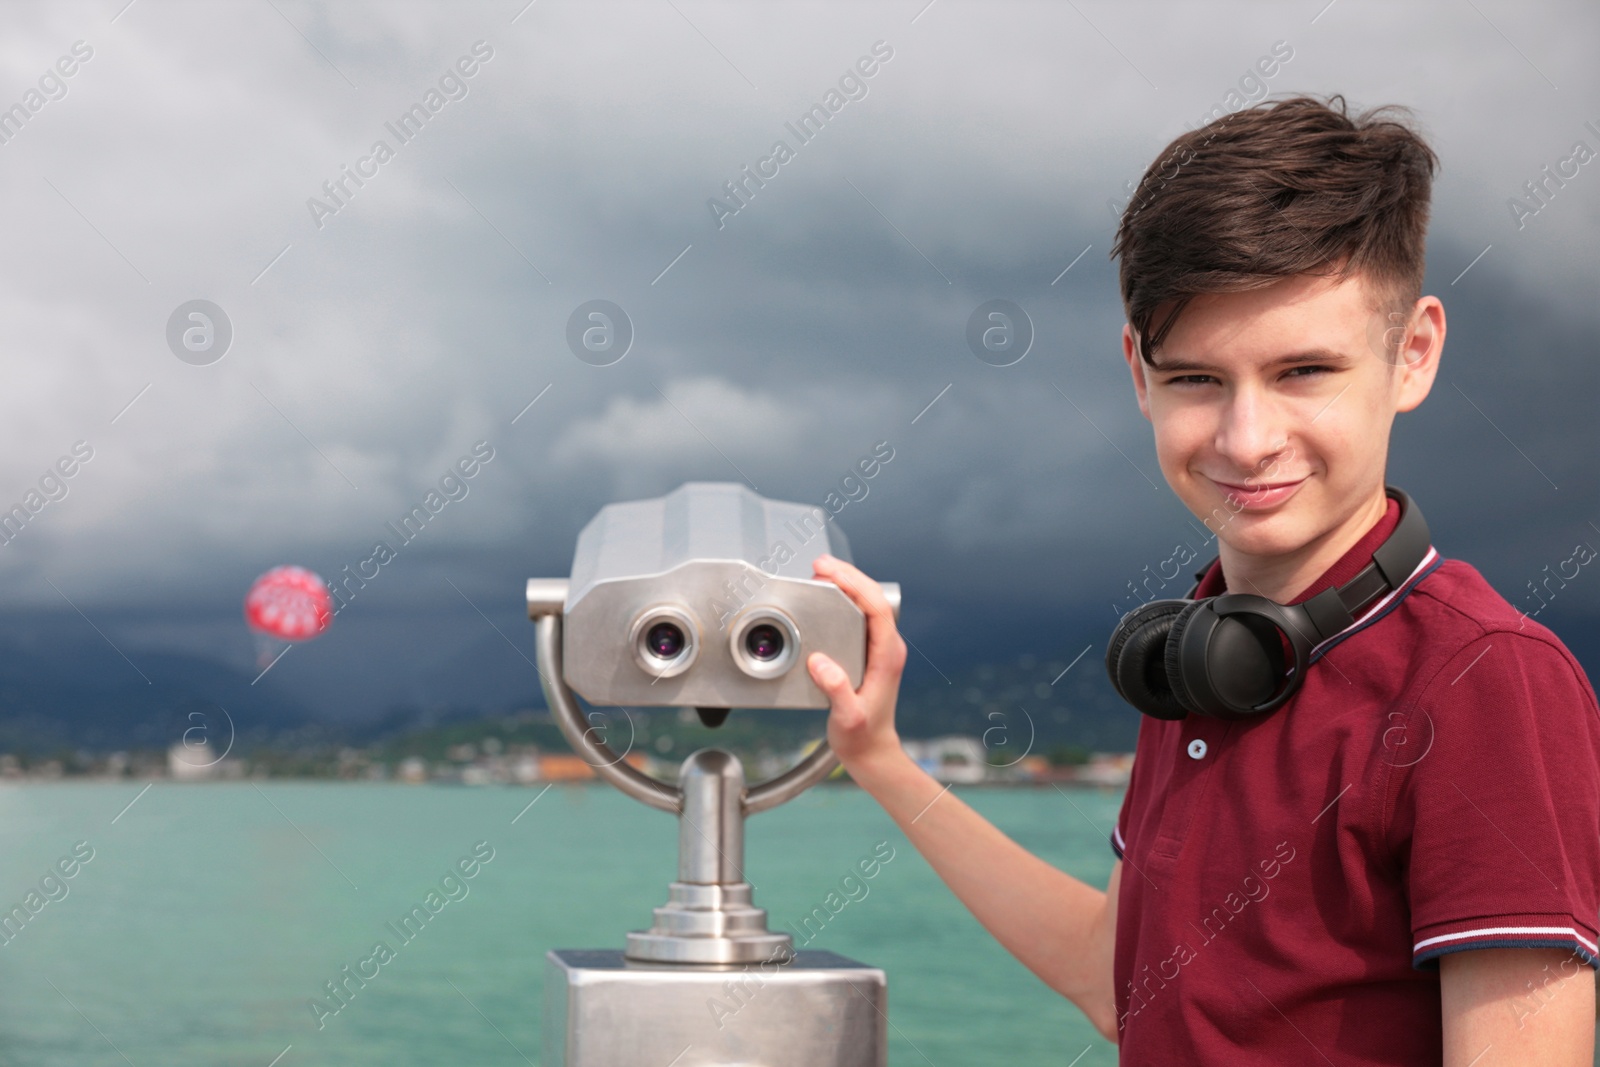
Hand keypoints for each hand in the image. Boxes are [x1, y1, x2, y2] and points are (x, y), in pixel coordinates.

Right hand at [807, 553, 907, 773]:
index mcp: (887, 655)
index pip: (876, 607)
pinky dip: (842, 599)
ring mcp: (878, 649)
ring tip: (822, 573)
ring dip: (846, 584)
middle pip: (872, 598)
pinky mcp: (867, 653)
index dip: (854, 583)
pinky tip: (826, 596)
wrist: (871, 752)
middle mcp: (886, 647)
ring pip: (866, 603)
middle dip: (848, 576)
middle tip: (820, 564)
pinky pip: (858, 616)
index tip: (830, 572)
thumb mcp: (849, 717)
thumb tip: (821, 662)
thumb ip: (837, 691)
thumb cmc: (862, 738)